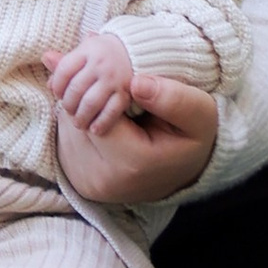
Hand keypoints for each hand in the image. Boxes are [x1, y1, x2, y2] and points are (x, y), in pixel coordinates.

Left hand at [47, 30, 136, 137]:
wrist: (137, 50)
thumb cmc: (104, 53)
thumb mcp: (85, 50)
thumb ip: (66, 60)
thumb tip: (45, 59)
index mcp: (88, 50)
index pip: (64, 70)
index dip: (57, 86)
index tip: (57, 94)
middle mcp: (101, 64)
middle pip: (76, 89)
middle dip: (68, 104)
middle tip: (68, 111)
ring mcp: (114, 79)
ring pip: (90, 103)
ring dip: (81, 117)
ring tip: (79, 123)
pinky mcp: (126, 93)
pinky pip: (111, 112)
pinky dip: (101, 123)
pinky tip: (94, 129)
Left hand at [53, 72, 217, 205]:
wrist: (186, 172)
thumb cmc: (192, 139)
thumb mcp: (199, 114)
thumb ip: (173, 97)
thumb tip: (135, 83)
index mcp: (130, 162)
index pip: (95, 107)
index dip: (106, 88)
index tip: (127, 86)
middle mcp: (103, 180)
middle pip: (77, 118)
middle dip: (91, 97)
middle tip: (115, 91)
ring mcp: (89, 185)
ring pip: (69, 127)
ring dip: (83, 109)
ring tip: (112, 107)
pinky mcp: (81, 183)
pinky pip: (69, 140)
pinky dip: (81, 125)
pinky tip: (103, 122)